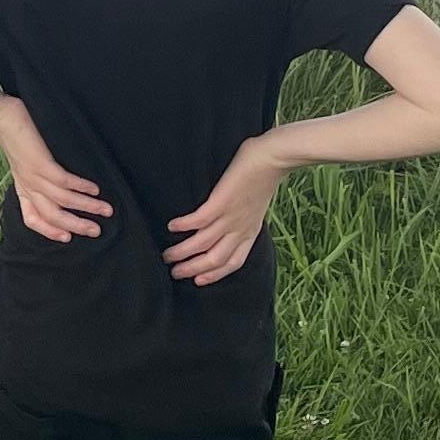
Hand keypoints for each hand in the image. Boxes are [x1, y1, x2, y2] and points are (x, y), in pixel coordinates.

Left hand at [0, 96, 111, 242]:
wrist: (1, 117)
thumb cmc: (16, 138)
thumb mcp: (23, 164)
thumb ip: (36, 178)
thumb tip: (60, 187)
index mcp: (23, 189)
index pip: (32, 219)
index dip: (49, 231)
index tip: (68, 237)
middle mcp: (28, 186)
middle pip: (52, 216)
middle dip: (77, 225)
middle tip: (96, 231)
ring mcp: (34, 176)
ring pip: (63, 201)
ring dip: (87, 207)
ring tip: (106, 210)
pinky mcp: (41, 163)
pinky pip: (64, 181)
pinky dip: (81, 187)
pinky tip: (94, 189)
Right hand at [165, 138, 285, 287]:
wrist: (273, 158)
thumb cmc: (264, 176)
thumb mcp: (256, 205)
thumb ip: (244, 215)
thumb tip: (229, 217)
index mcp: (250, 231)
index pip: (233, 262)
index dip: (214, 274)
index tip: (197, 280)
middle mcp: (240, 229)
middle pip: (215, 259)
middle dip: (193, 269)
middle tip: (174, 272)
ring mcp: (230, 217)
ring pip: (203, 245)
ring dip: (182, 252)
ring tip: (166, 255)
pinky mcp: (221, 202)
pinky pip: (198, 220)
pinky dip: (183, 226)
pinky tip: (171, 226)